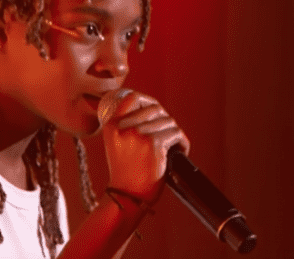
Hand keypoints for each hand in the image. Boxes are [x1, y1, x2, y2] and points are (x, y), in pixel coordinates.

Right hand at [101, 89, 189, 204]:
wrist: (127, 196)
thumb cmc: (125, 172)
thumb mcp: (117, 144)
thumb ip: (127, 127)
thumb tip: (154, 111)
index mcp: (112, 125)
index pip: (132, 98)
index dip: (148, 101)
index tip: (156, 112)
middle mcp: (124, 127)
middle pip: (156, 109)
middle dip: (166, 120)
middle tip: (169, 134)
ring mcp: (139, 134)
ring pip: (169, 122)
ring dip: (175, 134)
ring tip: (175, 146)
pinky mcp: (154, 144)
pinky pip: (176, 134)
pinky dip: (182, 143)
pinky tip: (180, 151)